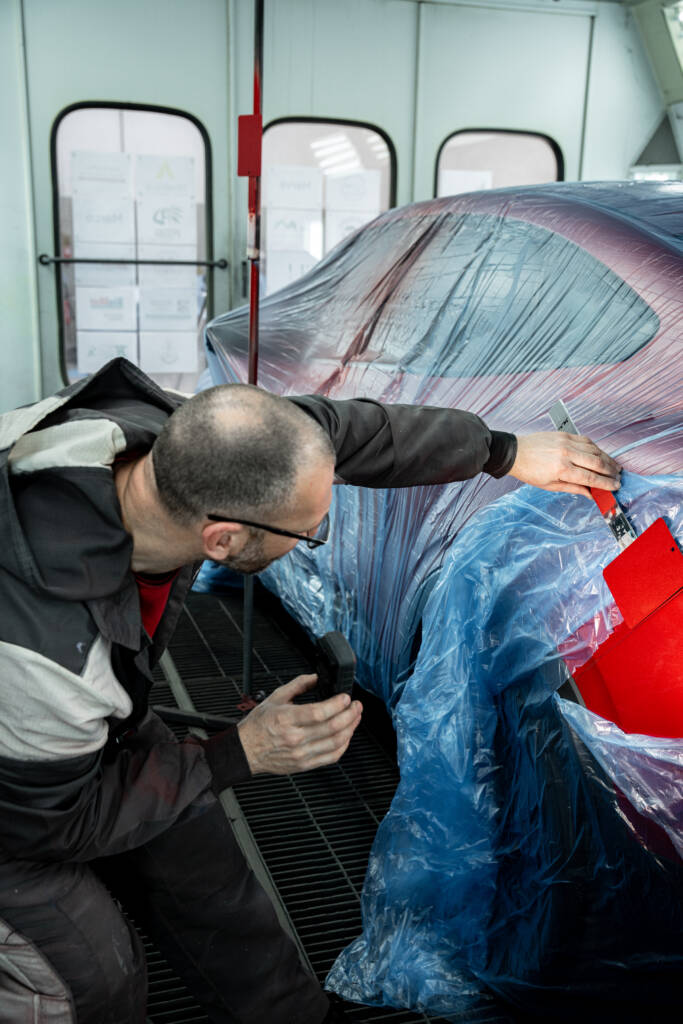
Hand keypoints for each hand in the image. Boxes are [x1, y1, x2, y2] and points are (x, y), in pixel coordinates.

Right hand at [237, 674, 362, 775]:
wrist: (246, 750)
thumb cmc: (258, 726)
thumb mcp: (275, 697)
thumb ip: (298, 685)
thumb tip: (316, 677)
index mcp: (286, 719)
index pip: (319, 712)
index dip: (337, 704)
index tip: (345, 697)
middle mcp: (295, 738)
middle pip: (332, 727)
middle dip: (350, 714)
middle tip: (356, 706)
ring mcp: (301, 753)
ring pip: (336, 742)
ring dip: (351, 728)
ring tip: (355, 718)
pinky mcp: (305, 764)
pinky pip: (331, 757)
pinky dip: (343, 745)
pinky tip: (346, 735)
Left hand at [509, 432, 620, 497]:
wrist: (515, 452)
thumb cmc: (529, 471)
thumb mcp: (549, 485)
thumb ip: (573, 488)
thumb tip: (591, 493)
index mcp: (561, 469)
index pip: (591, 478)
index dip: (606, 483)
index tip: (615, 486)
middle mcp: (566, 454)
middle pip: (597, 463)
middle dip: (610, 471)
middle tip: (618, 477)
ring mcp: (566, 442)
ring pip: (594, 449)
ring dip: (607, 459)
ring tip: (614, 466)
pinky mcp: (565, 434)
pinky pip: (586, 440)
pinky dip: (596, 448)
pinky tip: (601, 454)